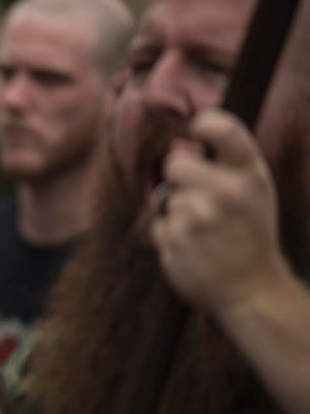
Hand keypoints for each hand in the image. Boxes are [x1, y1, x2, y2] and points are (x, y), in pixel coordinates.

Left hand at [151, 110, 291, 318]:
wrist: (251, 290)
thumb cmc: (249, 234)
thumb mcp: (253, 193)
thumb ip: (223, 166)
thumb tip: (178, 148)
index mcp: (250, 176)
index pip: (224, 130)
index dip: (204, 124)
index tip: (196, 130)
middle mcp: (226, 193)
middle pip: (175, 164)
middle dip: (178, 176)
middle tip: (198, 196)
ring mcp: (198, 218)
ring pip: (167, 199)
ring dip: (178, 214)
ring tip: (205, 233)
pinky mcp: (175, 241)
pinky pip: (159, 226)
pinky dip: (171, 236)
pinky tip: (195, 248)